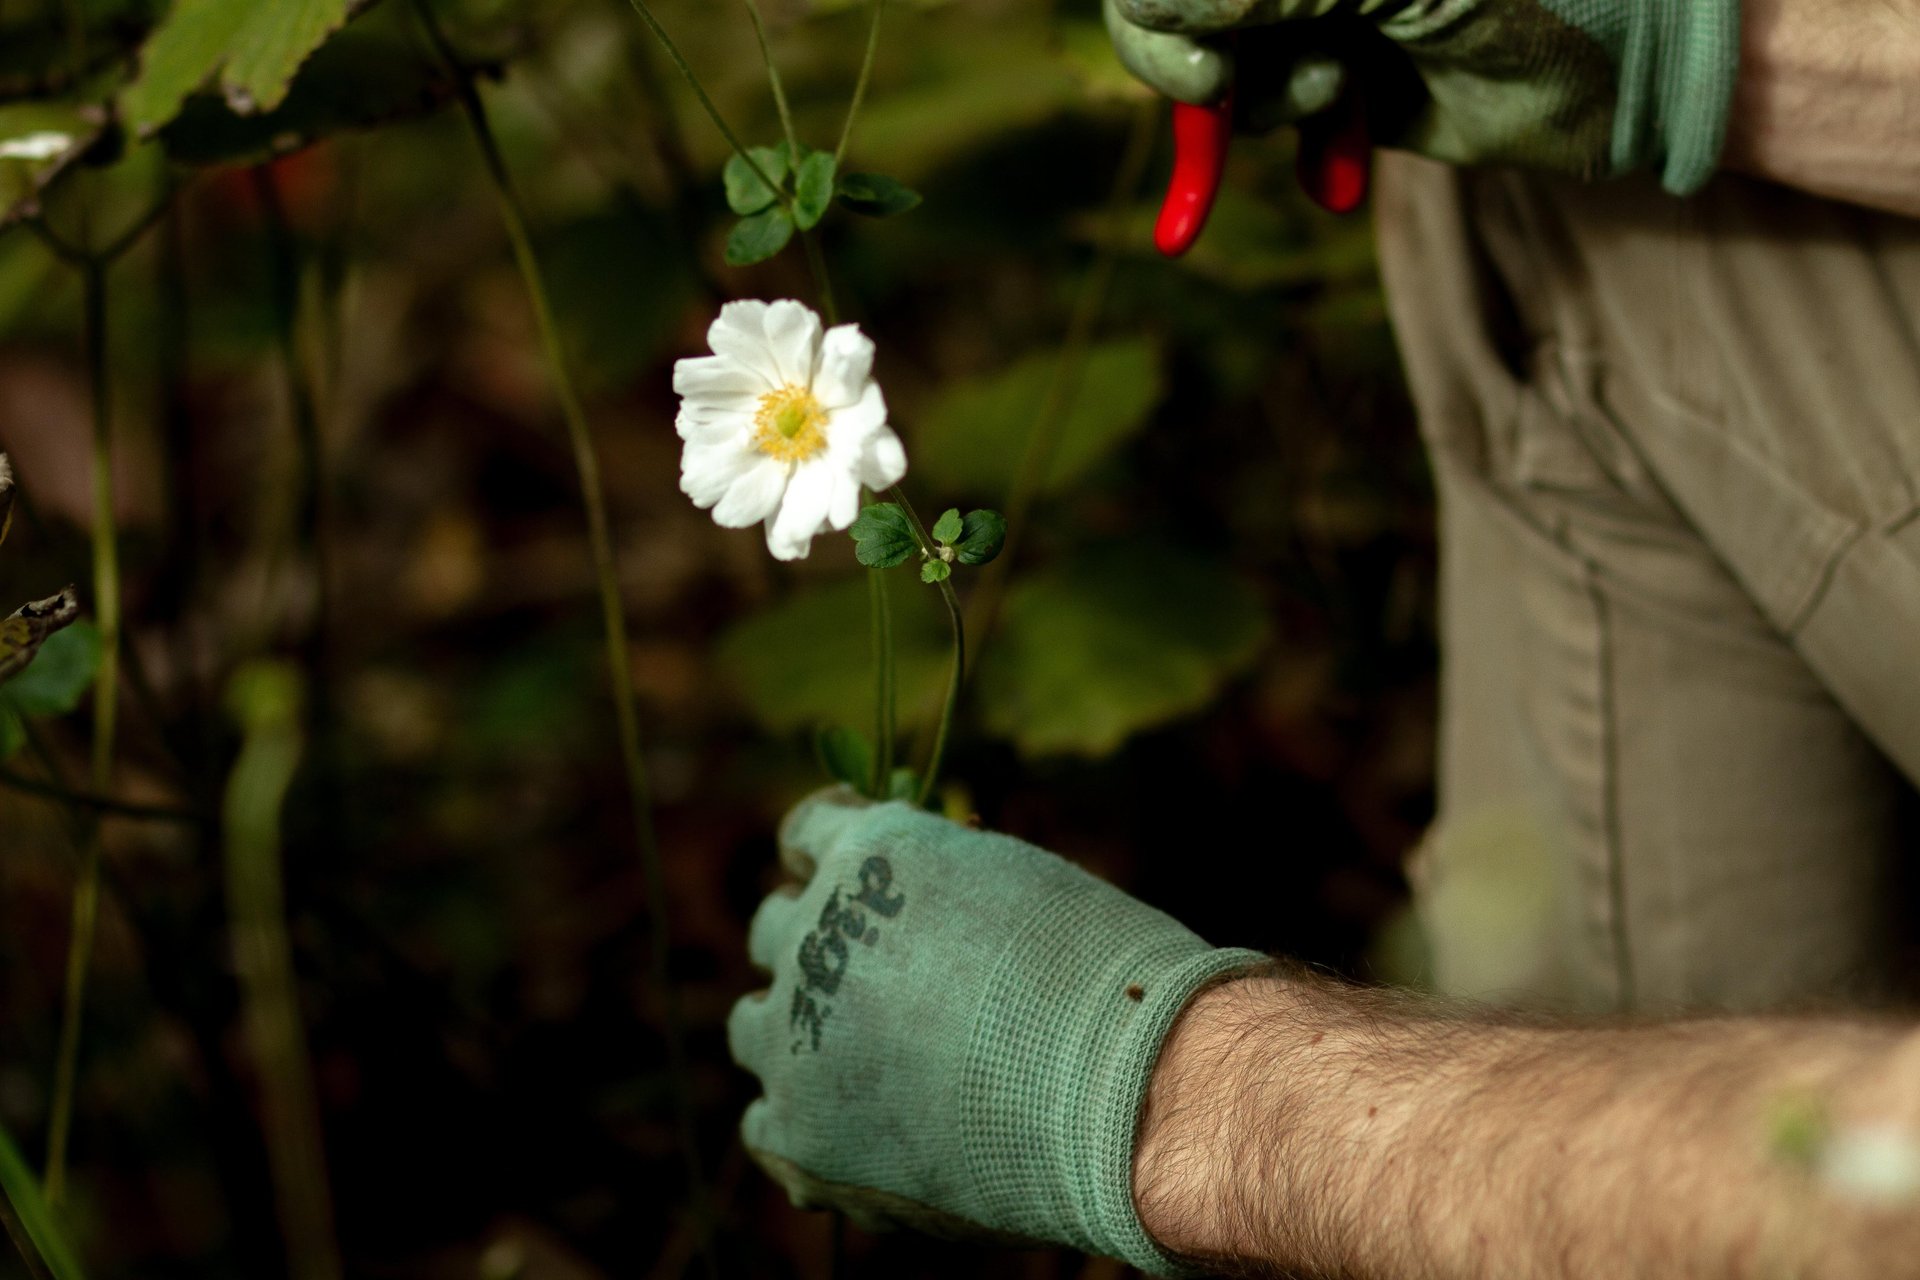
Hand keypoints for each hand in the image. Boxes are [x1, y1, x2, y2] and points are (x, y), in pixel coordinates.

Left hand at [727, 787, 1265, 1273]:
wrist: (1127, 1096)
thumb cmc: (1108, 983)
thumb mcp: (1022, 890)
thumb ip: (942, 895)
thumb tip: (917, 922)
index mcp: (871, 852)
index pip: (807, 832)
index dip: (831, 858)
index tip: (856, 884)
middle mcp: (813, 933)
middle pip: (775, 928)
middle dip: (818, 948)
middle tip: (875, 988)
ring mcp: (795, 1037)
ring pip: (752, 1026)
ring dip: (794, 1033)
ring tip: (855, 1065)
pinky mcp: (799, 1132)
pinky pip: (765, 1122)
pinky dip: (800, 1121)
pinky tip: (852, 1131)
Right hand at [1103, 0, 1739, 194]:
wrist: (1640, 69)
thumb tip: (1139, 9)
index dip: (1158, 12)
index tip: (1201, 71)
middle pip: (1184, 9)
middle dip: (1205, 62)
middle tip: (1221, 99)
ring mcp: (1328, 10)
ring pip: (1227, 69)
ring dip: (1266, 102)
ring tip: (1340, 99)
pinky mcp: (1350, 77)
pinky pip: (1277, 121)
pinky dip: (1302, 146)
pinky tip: (1339, 165)